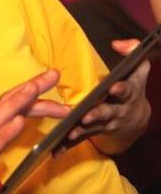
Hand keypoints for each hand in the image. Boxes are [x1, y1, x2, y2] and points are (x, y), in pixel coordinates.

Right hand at [0, 70, 69, 193]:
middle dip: (31, 87)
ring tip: (35, 88)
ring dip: (18, 101)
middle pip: (6, 104)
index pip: (8, 106)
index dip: (29, 92)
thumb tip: (9, 134)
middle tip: (53, 74)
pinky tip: (19, 123)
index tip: (49, 83)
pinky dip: (5, 133)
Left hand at [63, 39, 150, 154]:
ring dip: (82, 130)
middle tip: (87, 115)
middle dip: (98, 114)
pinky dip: (68, 145)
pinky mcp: (93, 133)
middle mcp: (117, 111)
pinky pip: (80, 140)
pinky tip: (56, 150)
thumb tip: (117, 43)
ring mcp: (105, 124)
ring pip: (93, 128)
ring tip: (71, 131)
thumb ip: (133, 50)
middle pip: (107, 113)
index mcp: (127, 94)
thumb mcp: (138, 68)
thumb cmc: (133, 86)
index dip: (120, 89)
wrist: (136, 116)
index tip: (114, 87)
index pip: (126, 91)